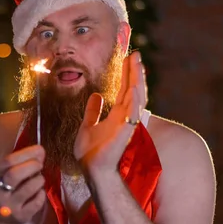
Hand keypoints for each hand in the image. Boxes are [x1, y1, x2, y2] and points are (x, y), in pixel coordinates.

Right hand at [0, 145, 45, 223]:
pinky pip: (37, 202)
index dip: (26, 153)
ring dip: (39, 180)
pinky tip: (38, 192)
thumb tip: (40, 151)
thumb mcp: (4, 175)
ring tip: (39, 179)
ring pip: (29, 188)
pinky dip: (41, 194)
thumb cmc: (4, 190)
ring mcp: (9, 206)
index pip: (8, 161)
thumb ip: (20, 162)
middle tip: (39, 165)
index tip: (39, 150)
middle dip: (32, 166)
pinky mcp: (21, 217)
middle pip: (15, 174)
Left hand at [74, 51, 146, 179]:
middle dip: (135, 72)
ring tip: (136, 64)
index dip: (128, 73)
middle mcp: (124, 117)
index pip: (125, 89)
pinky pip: (132, 115)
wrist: (91, 170)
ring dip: (136, 81)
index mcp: (117, 114)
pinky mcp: (124, 133)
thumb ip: (93, 111)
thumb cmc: (90, 152)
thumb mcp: (87, 126)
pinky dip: (134, 101)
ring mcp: (126, 124)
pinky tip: (133, 88)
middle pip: (133, 90)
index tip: (130, 57)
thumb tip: (96, 95)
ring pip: (136, 98)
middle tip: (136, 54)